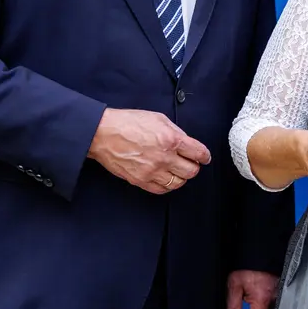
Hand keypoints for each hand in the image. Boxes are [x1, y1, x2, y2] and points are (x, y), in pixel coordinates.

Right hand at [88, 108, 210, 193]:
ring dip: (181, 177)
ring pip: (178, 183)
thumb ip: (176, 131)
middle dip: (193, 166)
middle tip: (190, 163)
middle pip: (191, 171)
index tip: (204, 157)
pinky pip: (162, 189)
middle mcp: (164, 157)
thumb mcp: (158, 118)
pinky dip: (167, 185)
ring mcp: (152, 171)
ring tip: (176, 170)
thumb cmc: (127, 123)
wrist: (103, 134)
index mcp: (171, 139)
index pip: (198, 153)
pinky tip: (165, 178)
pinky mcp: (141, 180)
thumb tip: (187, 143)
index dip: (204, 156)